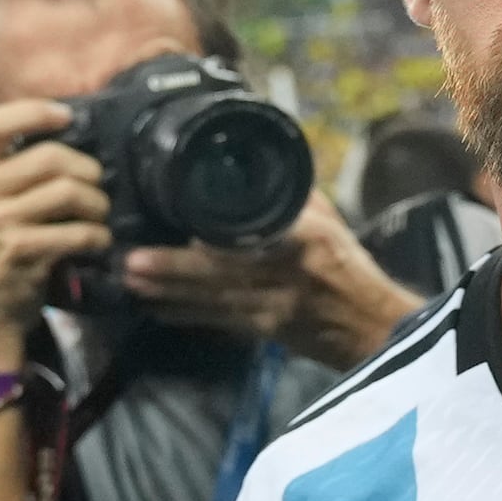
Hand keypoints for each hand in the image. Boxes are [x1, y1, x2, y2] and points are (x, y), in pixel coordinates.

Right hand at [0, 99, 112, 364]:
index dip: (34, 111)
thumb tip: (68, 135)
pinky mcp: (19, 252)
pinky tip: (97, 242)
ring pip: (68, 192)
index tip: (66, 116)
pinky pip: (77, 232)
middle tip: (97, 186)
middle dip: (87, 170)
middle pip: (49, 157)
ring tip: (99, 217)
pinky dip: (97, 236)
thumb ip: (10, 171)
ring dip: (97, 205)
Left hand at [123, 194, 421, 368]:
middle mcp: (284, 275)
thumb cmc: (346, 266)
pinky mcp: (261, 331)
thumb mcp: (325, 219)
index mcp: (303, 239)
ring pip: (210, 300)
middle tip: (132, 262)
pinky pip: (215, 322)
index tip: (183, 225)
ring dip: (168, 292)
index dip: (218, 236)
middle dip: (173, 269)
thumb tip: (250, 169)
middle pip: (220, 272)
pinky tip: (155, 308)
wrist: (370, 324)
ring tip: (131, 282)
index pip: (257, 234)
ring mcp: (271, 308)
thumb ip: (287, 198)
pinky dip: (183, 315)